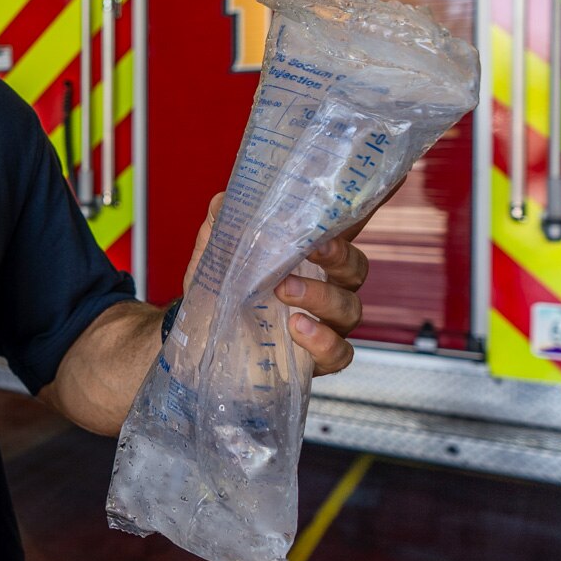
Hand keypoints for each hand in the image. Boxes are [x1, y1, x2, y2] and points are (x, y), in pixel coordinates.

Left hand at [182, 192, 371, 376]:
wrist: (199, 342)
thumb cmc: (218, 291)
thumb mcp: (215, 252)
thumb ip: (222, 222)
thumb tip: (226, 199)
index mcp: (308, 257)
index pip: (343, 231)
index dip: (357, 215)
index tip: (362, 200)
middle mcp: (326, 287)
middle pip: (355, 268)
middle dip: (338, 257)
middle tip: (308, 251)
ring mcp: (326, 325)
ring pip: (350, 308)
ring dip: (321, 297)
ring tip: (284, 291)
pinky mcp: (316, 361)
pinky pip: (340, 353)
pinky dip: (324, 341)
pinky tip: (298, 329)